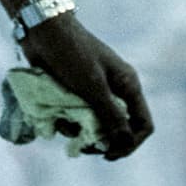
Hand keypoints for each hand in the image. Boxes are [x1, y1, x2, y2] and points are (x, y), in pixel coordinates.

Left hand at [17, 16, 154, 158]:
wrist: (43, 31)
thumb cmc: (72, 54)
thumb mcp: (93, 87)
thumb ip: (110, 116)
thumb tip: (125, 144)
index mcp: (127, 86)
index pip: (142, 124)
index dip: (130, 143)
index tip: (107, 154)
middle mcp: (115, 92)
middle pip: (118, 130)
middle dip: (100, 141)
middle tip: (82, 145)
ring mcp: (94, 93)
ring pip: (94, 127)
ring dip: (78, 132)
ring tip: (63, 123)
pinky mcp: (75, 94)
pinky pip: (76, 119)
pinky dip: (66, 122)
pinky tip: (54, 116)